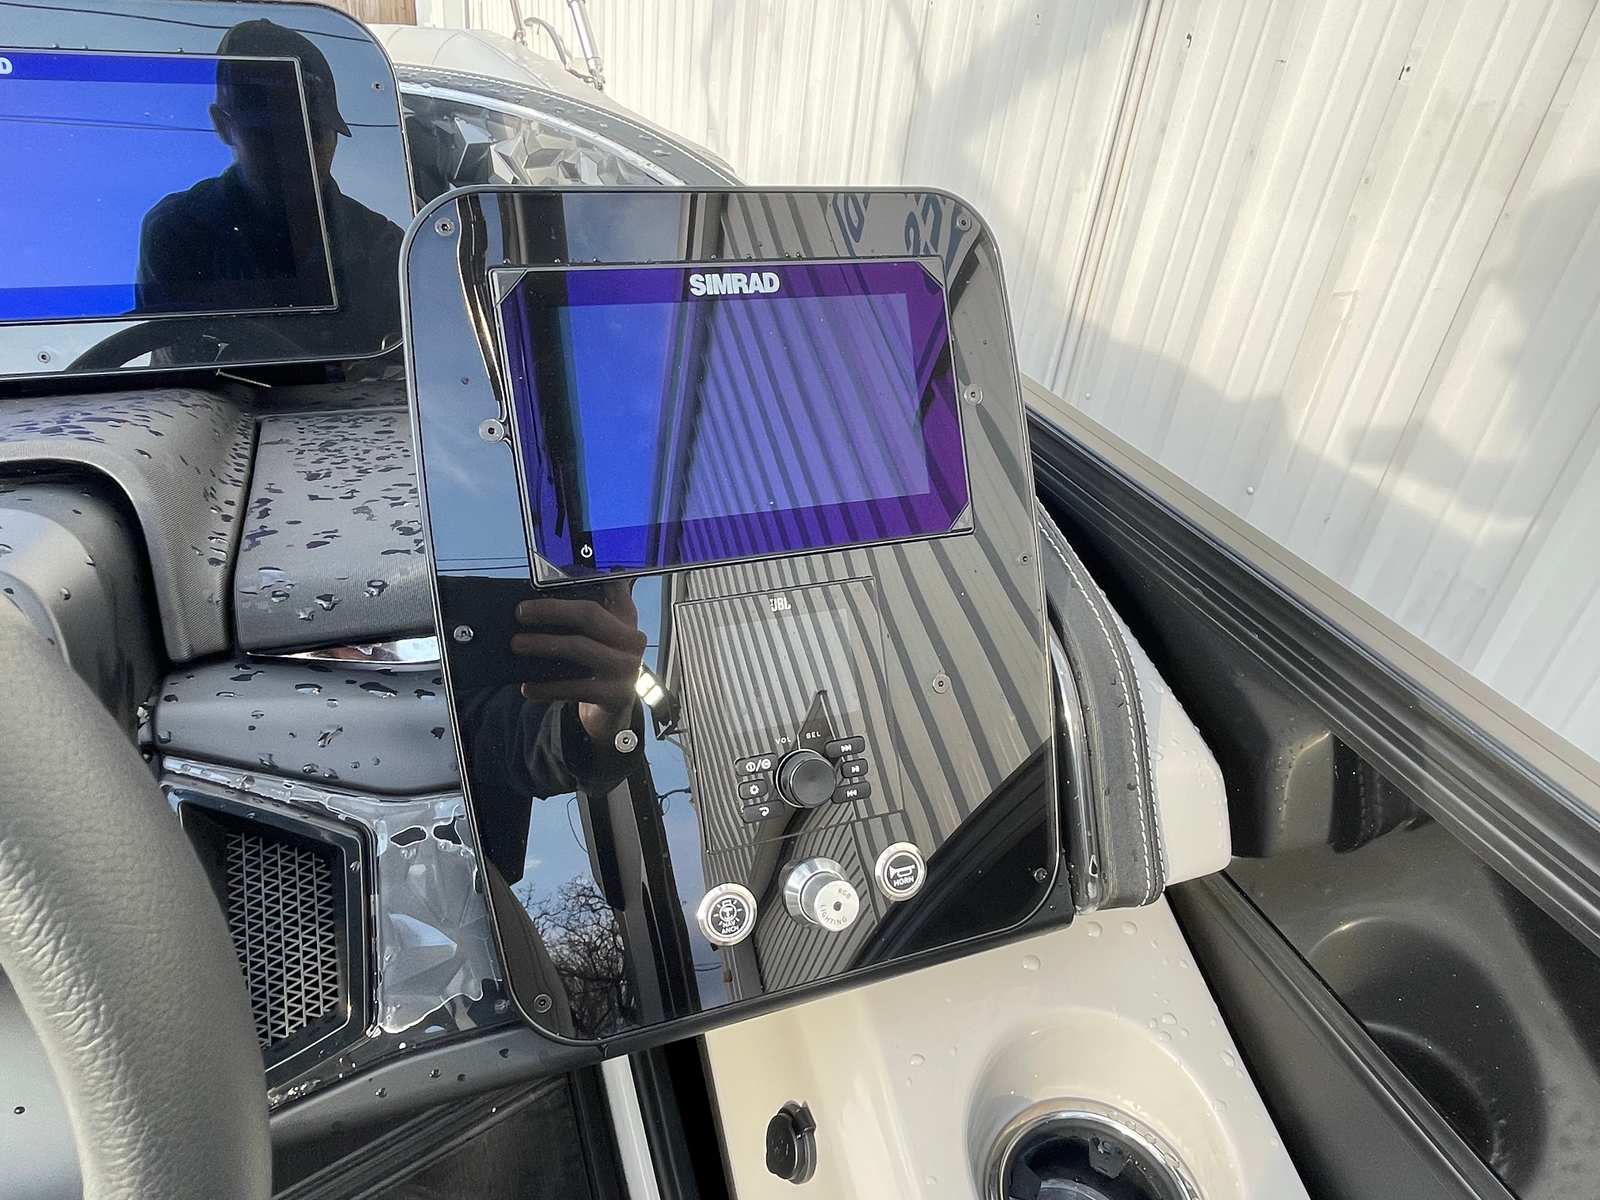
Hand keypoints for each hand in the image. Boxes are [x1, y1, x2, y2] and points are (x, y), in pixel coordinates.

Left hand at [509, 582, 645, 741]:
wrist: (613, 712)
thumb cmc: (597, 667)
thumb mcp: (596, 638)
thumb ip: (580, 617)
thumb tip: (537, 600)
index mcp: (627, 620)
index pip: (609, 588)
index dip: (584, 577)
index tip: (550, 576)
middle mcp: (632, 641)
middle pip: (590, 615)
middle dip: (551, 611)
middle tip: (520, 613)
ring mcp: (627, 669)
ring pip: (579, 648)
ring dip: (543, 644)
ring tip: (517, 644)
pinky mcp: (616, 695)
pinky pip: (575, 687)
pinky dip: (547, 687)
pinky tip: (527, 687)